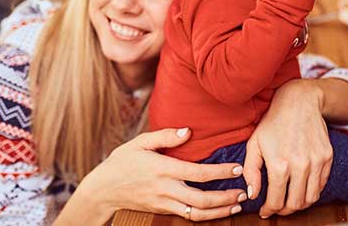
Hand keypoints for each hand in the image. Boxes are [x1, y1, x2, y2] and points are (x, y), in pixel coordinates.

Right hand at [59, 128, 245, 224]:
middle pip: (202, 199)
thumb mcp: (140, 142)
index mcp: (163, 169)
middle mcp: (165, 189)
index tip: (236, 168)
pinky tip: (217, 212)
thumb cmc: (122, 162)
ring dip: (219, 211)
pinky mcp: (162, 210)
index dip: (220, 172)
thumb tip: (188, 131)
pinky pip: (187, 216)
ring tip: (235, 205)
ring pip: (197, 213)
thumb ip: (165, 136)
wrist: (104, 189)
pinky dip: (205, 216)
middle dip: (225, 197)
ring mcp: (164, 203)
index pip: (198, 173)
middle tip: (243, 192)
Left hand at [242, 80, 332, 217]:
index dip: (269, 210)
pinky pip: (321, 185)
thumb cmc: (273, 122)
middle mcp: (300, 166)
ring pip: (310, 198)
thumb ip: (251, 171)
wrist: (299, 102)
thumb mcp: (254, 143)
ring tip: (289, 201)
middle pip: (295, 204)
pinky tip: (301, 188)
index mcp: (279, 164)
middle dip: (284, 211)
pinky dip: (312, 192)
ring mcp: (316, 162)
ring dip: (299, 205)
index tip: (265, 211)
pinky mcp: (327, 158)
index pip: (276, 201)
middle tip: (277, 208)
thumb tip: (253, 194)